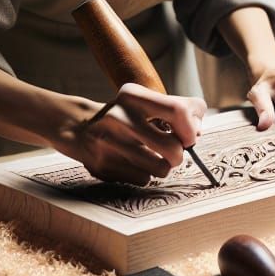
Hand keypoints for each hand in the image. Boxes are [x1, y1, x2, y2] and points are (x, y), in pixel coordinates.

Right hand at [51, 83, 206, 184]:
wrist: (77, 126)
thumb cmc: (125, 116)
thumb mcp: (146, 103)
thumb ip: (178, 111)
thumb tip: (197, 134)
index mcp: (133, 96)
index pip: (179, 110)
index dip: (191, 129)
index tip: (188, 135)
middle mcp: (119, 117)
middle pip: (173, 149)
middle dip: (179, 155)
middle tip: (172, 152)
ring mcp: (109, 143)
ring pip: (160, 169)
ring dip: (162, 167)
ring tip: (150, 156)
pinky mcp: (102, 165)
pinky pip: (142, 179)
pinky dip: (144, 174)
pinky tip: (131, 162)